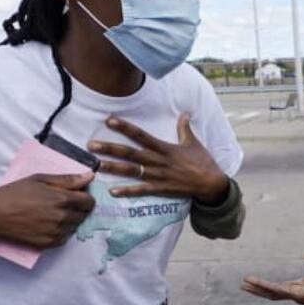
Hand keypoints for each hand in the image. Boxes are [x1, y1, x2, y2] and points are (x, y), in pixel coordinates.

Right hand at [0, 172, 95, 248]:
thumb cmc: (14, 194)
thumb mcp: (39, 179)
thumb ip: (67, 179)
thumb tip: (89, 176)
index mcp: (62, 199)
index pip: (89, 201)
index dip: (85, 197)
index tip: (78, 195)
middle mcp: (62, 217)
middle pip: (84, 215)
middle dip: (78, 208)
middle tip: (61, 203)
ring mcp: (56, 232)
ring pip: (74, 226)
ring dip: (69, 220)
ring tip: (52, 213)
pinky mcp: (49, 243)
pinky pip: (64, 237)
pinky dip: (61, 231)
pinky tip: (48, 224)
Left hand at [88, 115, 227, 202]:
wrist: (211, 183)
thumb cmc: (203, 162)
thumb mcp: (194, 142)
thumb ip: (184, 128)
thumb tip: (184, 113)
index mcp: (165, 148)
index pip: (140, 135)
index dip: (124, 127)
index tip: (109, 120)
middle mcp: (158, 161)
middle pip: (130, 153)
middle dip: (110, 148)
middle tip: (91, 145)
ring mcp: (158, 176)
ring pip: (132, 171)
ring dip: (113, 168)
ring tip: (96, 165)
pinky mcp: (160, 189)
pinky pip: (141, 191)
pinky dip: (127, 191)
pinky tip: (112, 191)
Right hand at [241, 252, 303, 304]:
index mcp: (300, 286)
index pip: (278, 286)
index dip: (266, 284)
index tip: (252, 280)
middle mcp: (296, 292)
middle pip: (272, 292)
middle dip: (257, 289)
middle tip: (242, 285)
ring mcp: (296, 295)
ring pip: (272, 292)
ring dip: (258, 288)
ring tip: (244, 284)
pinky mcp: (298, 294)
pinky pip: (279, 290)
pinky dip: (266, 286)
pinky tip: (256, 283)